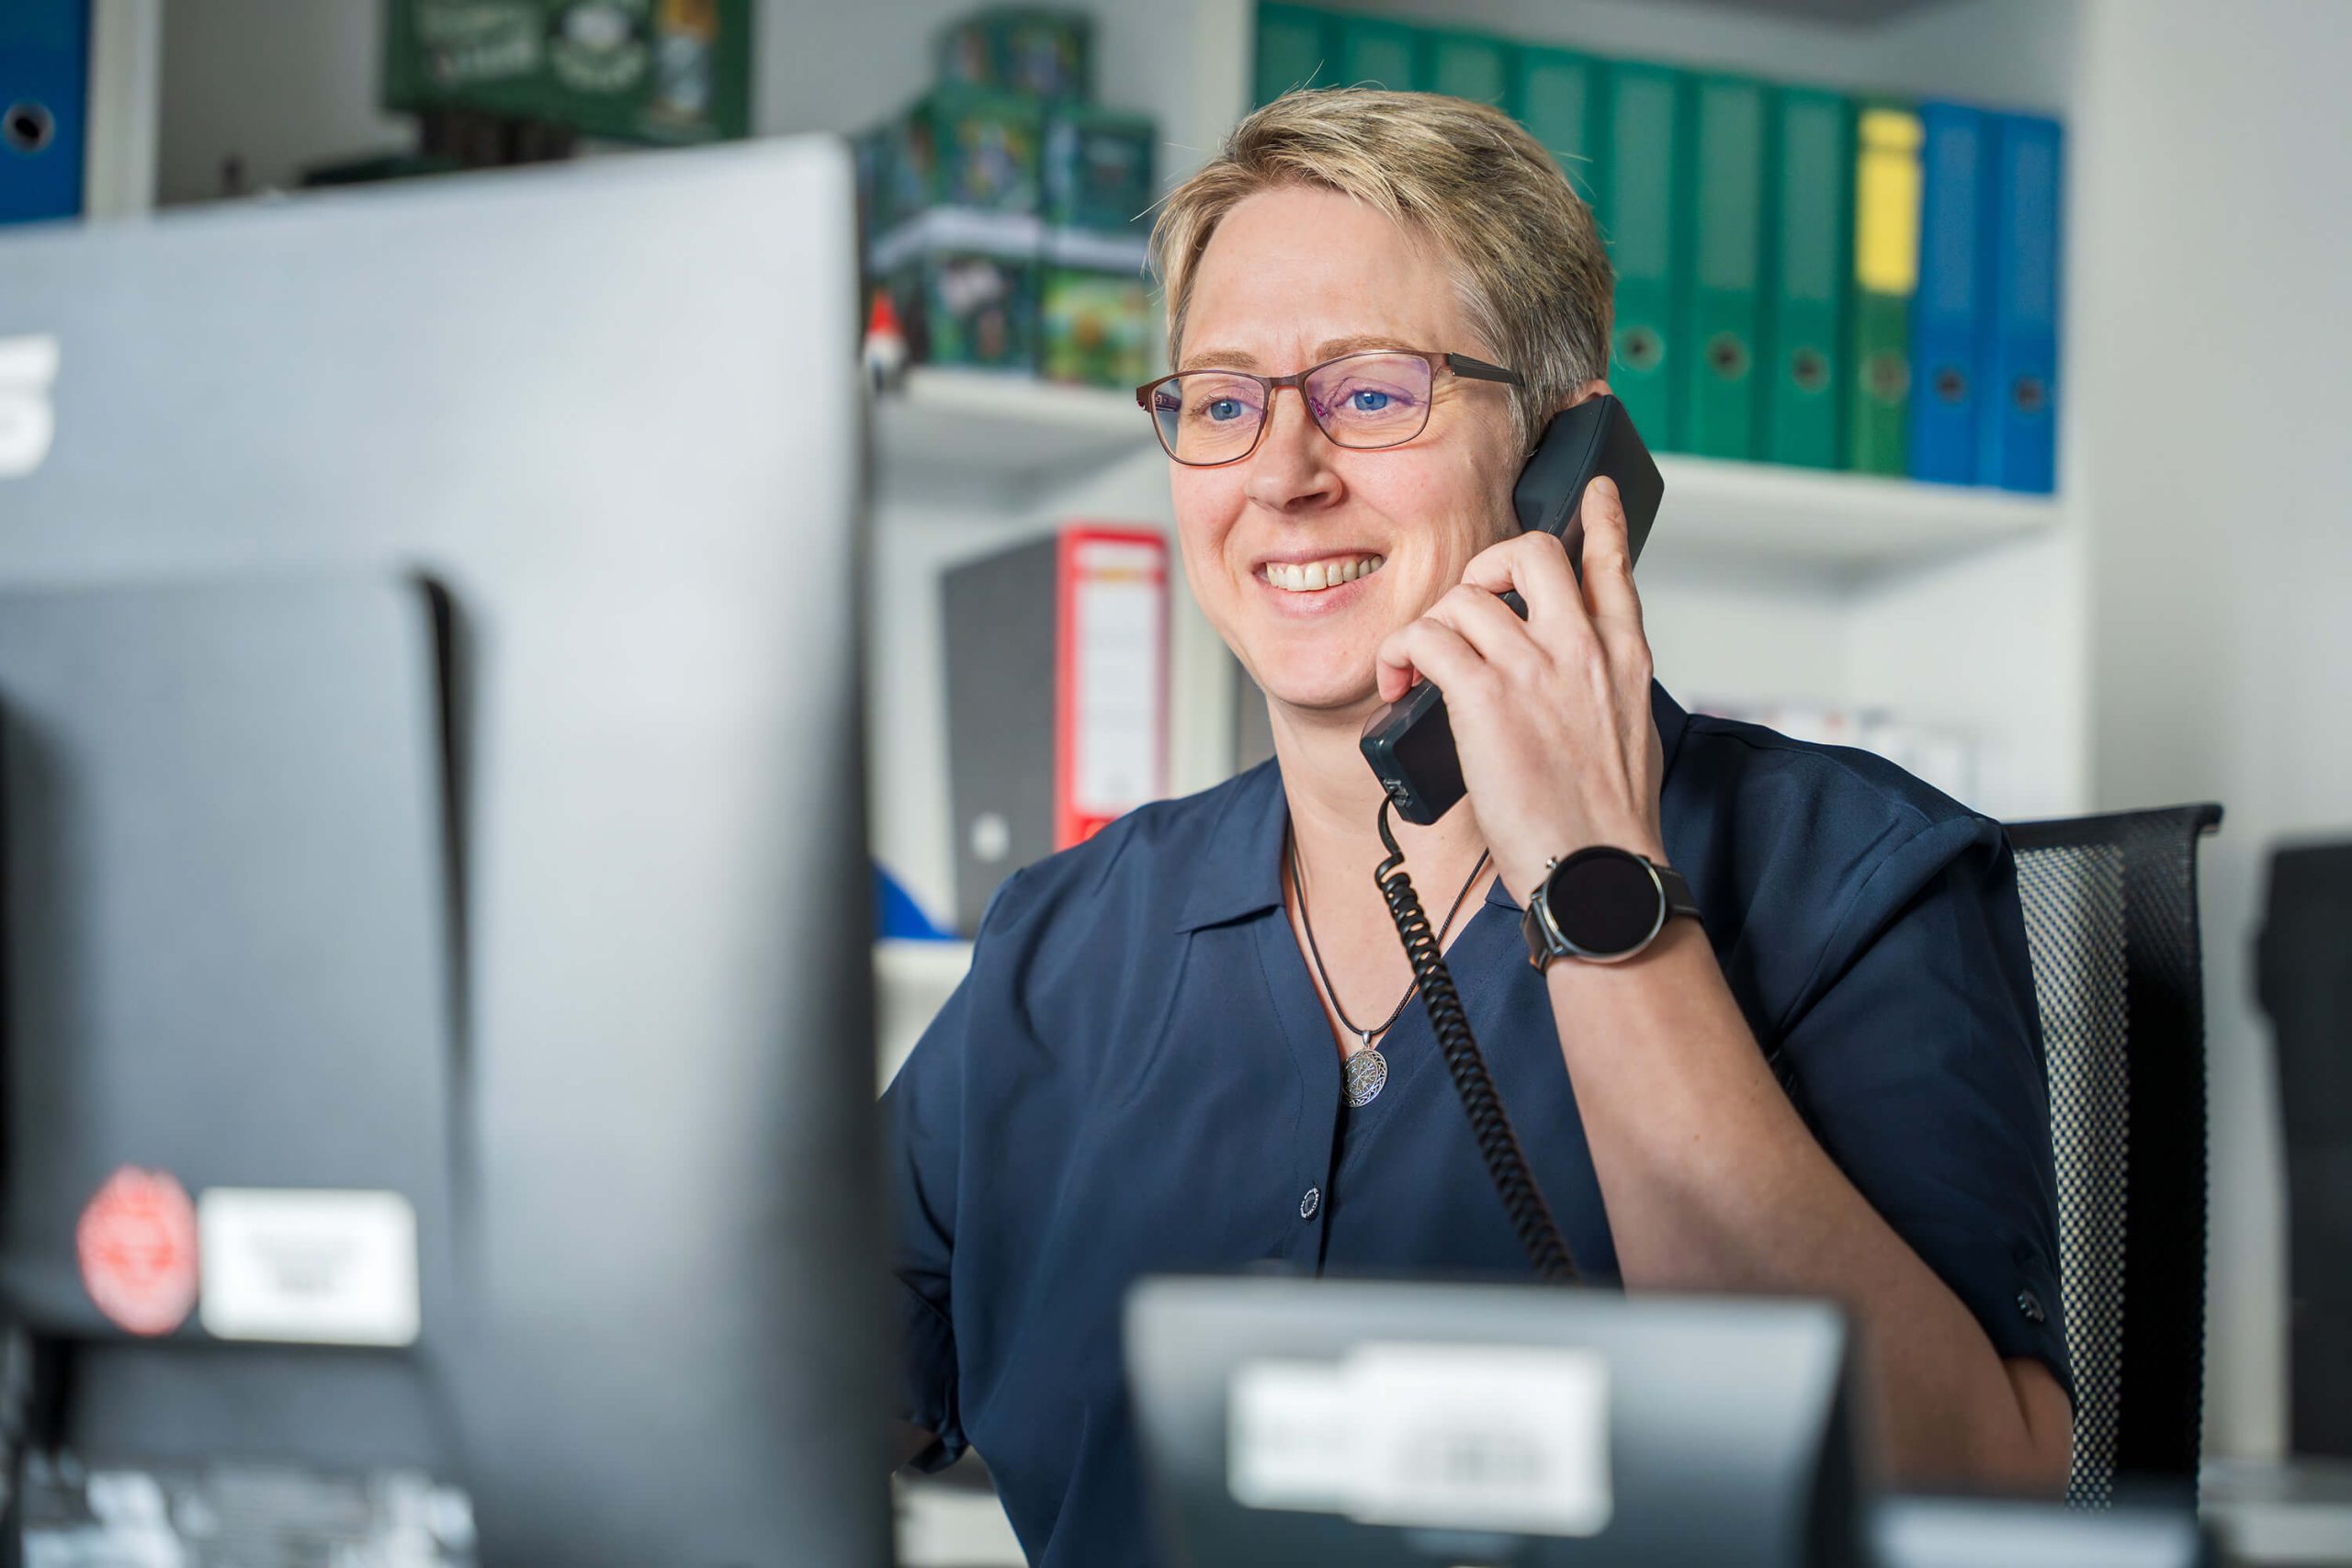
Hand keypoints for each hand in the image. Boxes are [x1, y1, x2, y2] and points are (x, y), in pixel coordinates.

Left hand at [1373, 477, 1665, 902]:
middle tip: (1465, 607)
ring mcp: (1536, 668)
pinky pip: (1427, 637)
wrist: (1597, 873)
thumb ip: (1602, 690)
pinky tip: (1398, 684)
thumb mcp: (1629, 736)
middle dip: (1485, 565)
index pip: (1615, 566)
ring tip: (1418, 671)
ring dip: (1430, 628)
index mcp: (1624, 659)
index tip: (1592, 492)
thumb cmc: (1605, 823)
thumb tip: (1572, 683)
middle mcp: (1583, 649)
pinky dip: (1400, 655)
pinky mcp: (1486, 697)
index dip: (1601, 520)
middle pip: (1532, 552)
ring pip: (1464, 596)